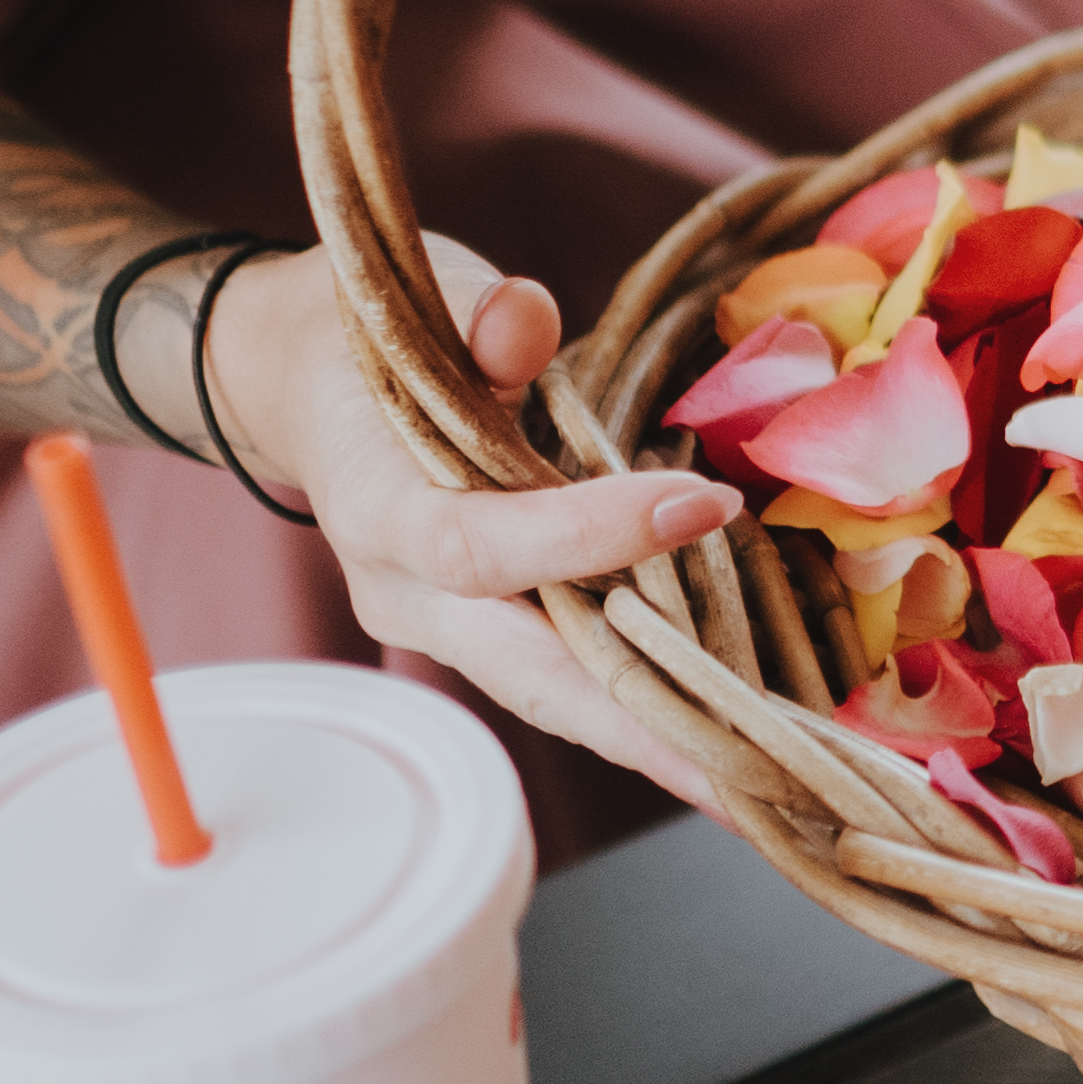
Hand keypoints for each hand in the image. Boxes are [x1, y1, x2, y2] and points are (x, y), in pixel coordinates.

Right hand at [203, 237, 739, 802]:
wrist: (311, 384)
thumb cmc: (375, 339)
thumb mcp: (420, 301)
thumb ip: (476, 315)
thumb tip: (523, 320)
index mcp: (376, 508)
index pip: (477, 545)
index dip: (585, 533)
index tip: (702, 503)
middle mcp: (404, 594)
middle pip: (526, 675)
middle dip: (642, 729)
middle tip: (755, 778)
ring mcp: (441, 627)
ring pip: (555, 697)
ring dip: (661, 739)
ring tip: (771, 782)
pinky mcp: (481, 634)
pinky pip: (569, 678)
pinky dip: (646, 708)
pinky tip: (732, 737)